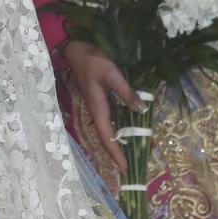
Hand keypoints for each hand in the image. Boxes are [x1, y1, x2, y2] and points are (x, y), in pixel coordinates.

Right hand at [62, 39, 136, 183]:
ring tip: (133, 153)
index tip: (125, 169)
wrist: (76, 49)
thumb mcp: (112, 74)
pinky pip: (111, 120)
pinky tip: (129, 129)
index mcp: (98, 108)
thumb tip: (141, 109)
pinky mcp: (100, 100)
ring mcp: (98, 106)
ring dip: (119, 143)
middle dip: (118, 154)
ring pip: (109, 130)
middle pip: (107, 139)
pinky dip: (120, 129)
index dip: (116, 154)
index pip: (107, 137)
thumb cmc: (92, 61)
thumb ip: (126, 92)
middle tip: (131, 168)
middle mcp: (97, 111)